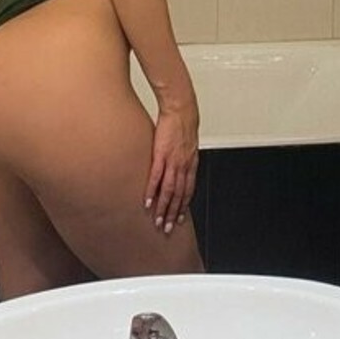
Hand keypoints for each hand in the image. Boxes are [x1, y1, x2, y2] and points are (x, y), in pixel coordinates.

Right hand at [144, 106, 198, 232]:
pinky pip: (156, 177)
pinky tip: (148, 202)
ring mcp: (172, 162)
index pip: (188, 190)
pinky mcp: (161, 155)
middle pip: (179, 195)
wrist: (181, 110)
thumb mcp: (187, 144)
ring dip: (163, 208)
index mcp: (191, 164)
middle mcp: (184, 166)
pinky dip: (152, 191)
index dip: (184, 206)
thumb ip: (183, 158)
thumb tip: (178, 166)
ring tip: (158, 220)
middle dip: (174, 213)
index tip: (180, 218)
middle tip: (168, 228)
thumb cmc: (182, 125)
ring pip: (169, 190)